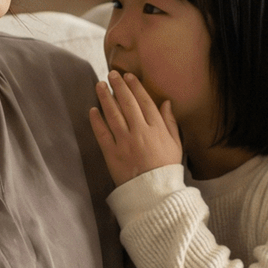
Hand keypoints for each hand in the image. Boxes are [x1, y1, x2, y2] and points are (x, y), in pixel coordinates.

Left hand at [89, 70, 182, 187]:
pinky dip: (96, 121)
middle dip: (119, 87)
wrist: (154, 193)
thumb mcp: (175, 144)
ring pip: (113, 114)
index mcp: (157, 129)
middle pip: (127, 104)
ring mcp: (125, 142)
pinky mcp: (112, 154)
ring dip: (105, 98)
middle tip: (112, 74)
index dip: (136, 87)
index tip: (129, 76)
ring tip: (100, 85)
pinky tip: (92, 110)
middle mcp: (140, 132)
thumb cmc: (166, 168)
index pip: (145, 102)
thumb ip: (170, 122)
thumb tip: (166, 102)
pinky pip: (102, 133)